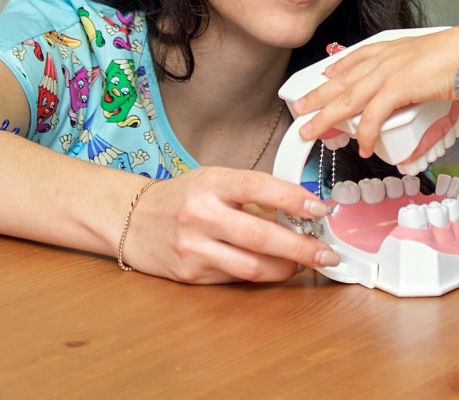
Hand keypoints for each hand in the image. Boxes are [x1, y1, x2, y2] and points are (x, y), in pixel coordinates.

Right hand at [121, 167, 339, 283]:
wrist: (132, 221)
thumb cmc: (182, 198)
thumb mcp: (214, 181)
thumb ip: (252, 194)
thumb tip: (301, 210)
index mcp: (211, 183)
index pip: (259, 187)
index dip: (293, 198)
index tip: (320, 208)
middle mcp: (201, 214)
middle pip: (261, 235)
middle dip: (302, 247)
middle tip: (327, 253)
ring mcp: (194, 247)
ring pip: (252, 265)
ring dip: (286, 267)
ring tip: (304, 263)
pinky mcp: (191, 274)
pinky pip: (236, 277)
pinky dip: (261, 274)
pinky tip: (274, 268)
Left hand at [295, 24, 458, 156]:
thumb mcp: (429, 60)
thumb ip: (416, 75)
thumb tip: (416, 92)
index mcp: (391, 49)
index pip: (353, 59)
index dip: (334, 71)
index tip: (322, 77)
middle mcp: (384, 59)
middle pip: (341, 81)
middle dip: (317, 97)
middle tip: (299, 110)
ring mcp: (388, 73)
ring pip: (347, 99)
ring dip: (326, 118)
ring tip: (312, 132)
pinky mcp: (397, 89)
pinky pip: (373, 117)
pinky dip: (365, 134)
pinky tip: (361, 148)